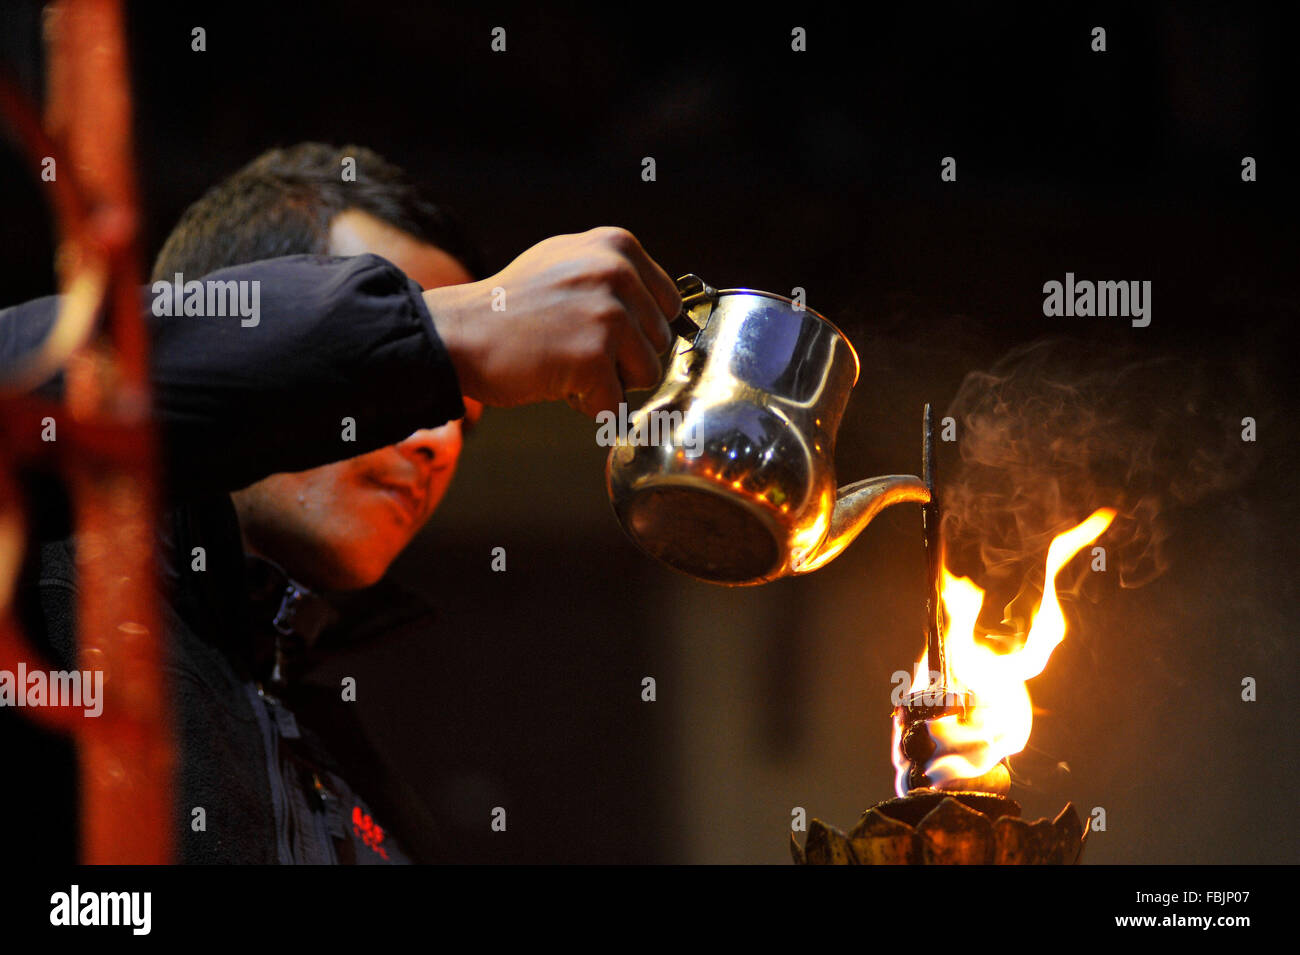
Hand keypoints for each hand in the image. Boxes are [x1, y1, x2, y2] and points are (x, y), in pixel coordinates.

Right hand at [422, 227, 679, 417]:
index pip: (668, 305)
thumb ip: (614, 277)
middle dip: (622, 358)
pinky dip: (591, 408)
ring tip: (565, 364)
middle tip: (571, 348)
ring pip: (647, 375)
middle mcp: (618, 273)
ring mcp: (607, 315)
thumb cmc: (509, 308)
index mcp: (617, 246)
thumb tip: (663, 311)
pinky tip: (557, 384)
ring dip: (610, 383)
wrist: (458, 332)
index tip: (599, 332)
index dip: (637, 330)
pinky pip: (617, 405)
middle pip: (659, 343)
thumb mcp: (566, 263)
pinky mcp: (594, 357)